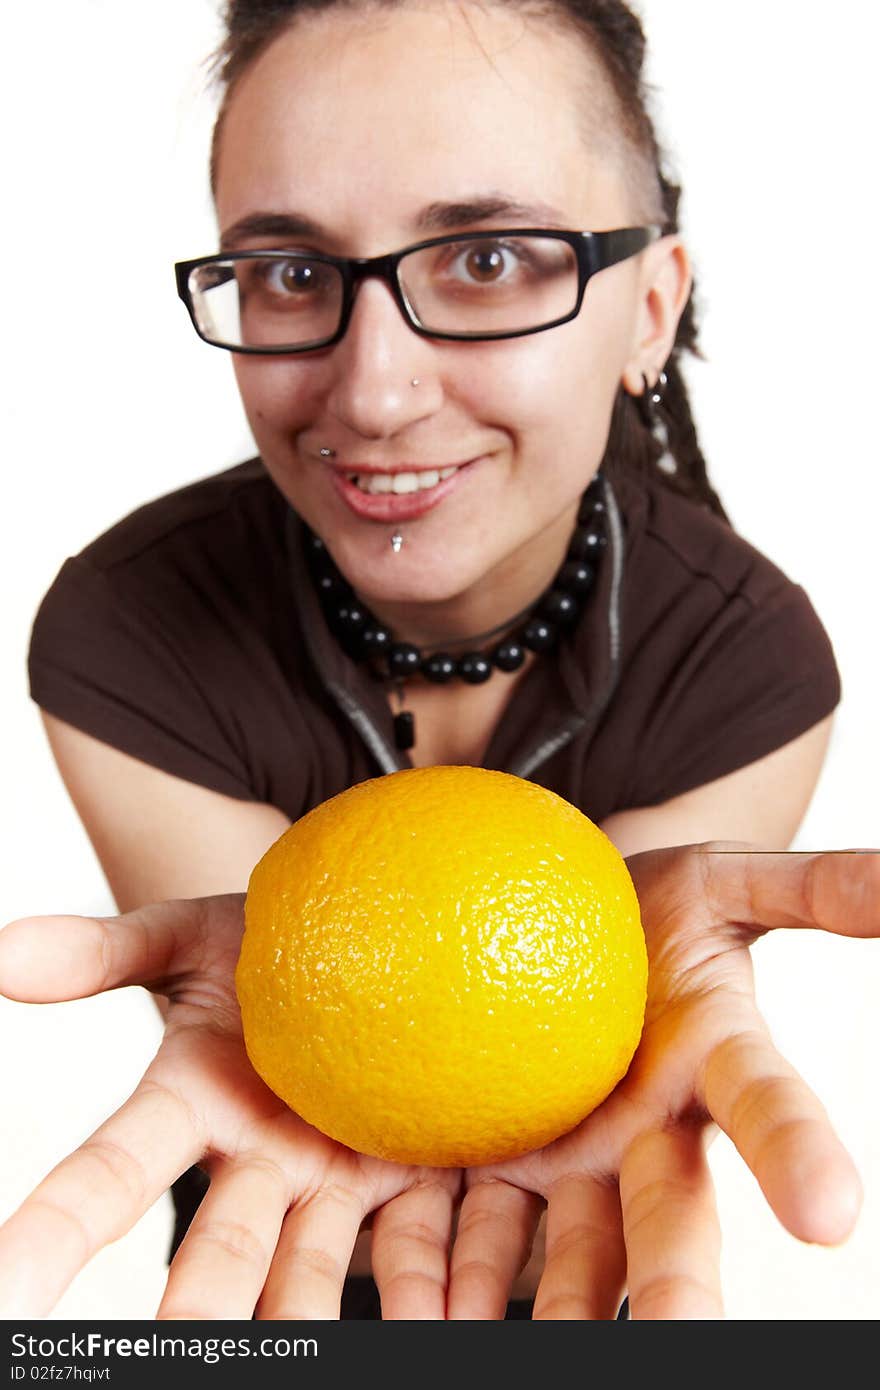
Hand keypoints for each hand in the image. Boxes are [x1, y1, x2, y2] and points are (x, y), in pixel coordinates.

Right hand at [0, 895, 459, 1319]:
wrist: (350, 942)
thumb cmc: (255, 941)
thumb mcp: (184, 936)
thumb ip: (103, 951)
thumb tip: (1, 951)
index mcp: (191, 1107)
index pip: (110, 1175)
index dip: (56, 1232)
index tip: (7, 1296)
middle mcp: (258, 1164)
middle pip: (225, 1251)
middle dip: (204, 1311)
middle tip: (184, 1350)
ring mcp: (335, 1178)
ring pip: (318, 1270)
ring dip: (316, 1322)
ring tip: (324, 1364)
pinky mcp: (410, 1175)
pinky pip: (421, 1240)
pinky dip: (432, 1291)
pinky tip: (446, 1330)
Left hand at [447, 845, 877, 1319]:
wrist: (573, 917)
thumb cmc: (663, 909)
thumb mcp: (729, 884)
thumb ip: (806, 889)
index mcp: (713, 1069)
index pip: (768, 1109)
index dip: (798, 1157)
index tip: (827, 1213)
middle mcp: (648, 1139)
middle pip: (667, 1223)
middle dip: (672, 1289)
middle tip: (675, 1339)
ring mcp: (568, 1161)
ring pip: (562, 1253)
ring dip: (545, 1311)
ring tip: (493, 1350)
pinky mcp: (490, 1158)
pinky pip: (459, 1219)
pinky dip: (431, 1271)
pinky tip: (414, 1319)